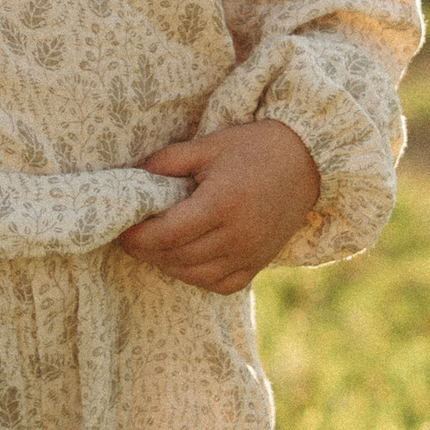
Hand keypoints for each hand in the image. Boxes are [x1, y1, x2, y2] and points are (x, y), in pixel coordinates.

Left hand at [117, 121, 320, 294]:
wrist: (307, 161)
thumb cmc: (255, 149)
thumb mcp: (209, 145)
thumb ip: (169, 161)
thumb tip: (134, 177)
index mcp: (222, 203)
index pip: (167, 234)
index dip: (138, 237)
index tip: (122, 230)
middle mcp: (237, 235)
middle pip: (177, 257)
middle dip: (147, 251)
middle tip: (132, 238)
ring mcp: (250, 254)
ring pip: (195, 275)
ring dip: (167, 266)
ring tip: (154, 248)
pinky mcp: (259, 263)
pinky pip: (221, 285)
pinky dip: (197, 278)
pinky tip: (186, 260)